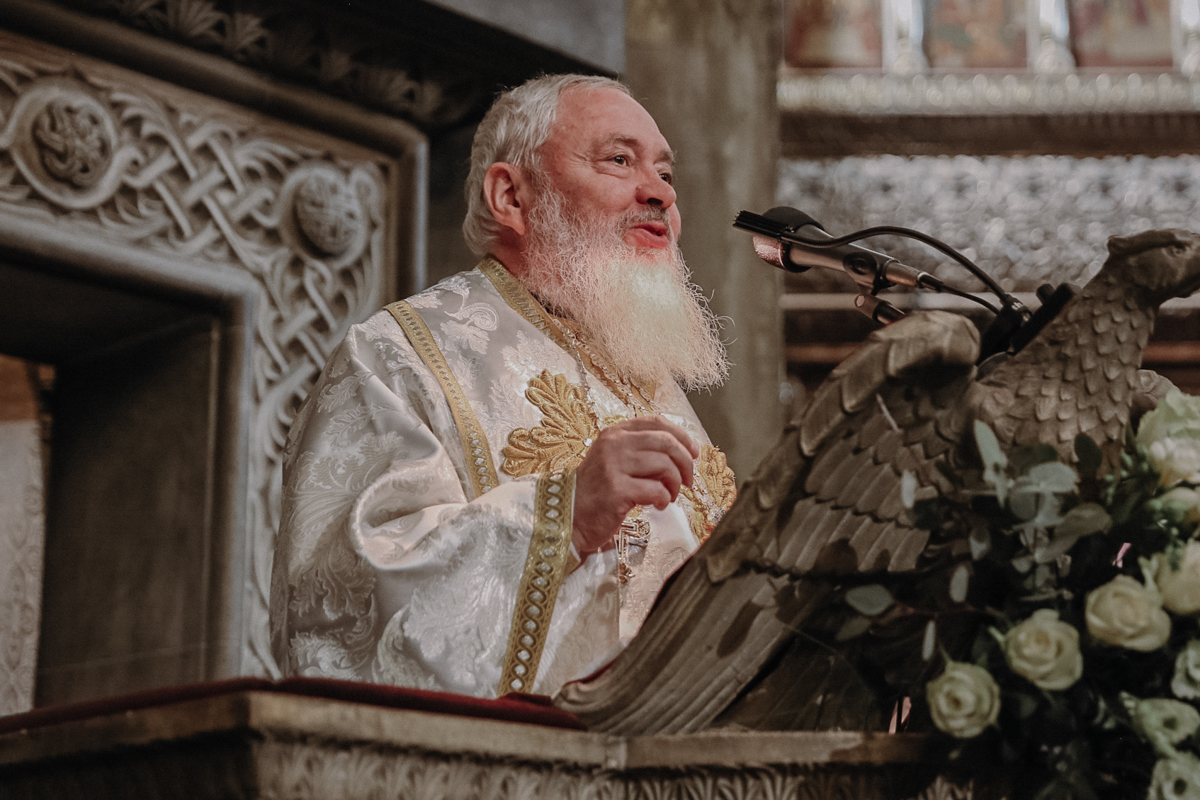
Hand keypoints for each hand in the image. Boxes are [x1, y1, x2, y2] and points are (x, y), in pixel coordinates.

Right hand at [571, 416, 699, 557]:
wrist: (569, 515)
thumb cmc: (596, 491)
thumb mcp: (615, 462)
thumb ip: (642, 454)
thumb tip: (681, 456)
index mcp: (615, 433)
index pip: (656, 423)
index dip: (681, 436)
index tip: (693, 452)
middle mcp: (614, 444)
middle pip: (666, 442)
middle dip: (685, 462)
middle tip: (687, 480)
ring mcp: (614, 466)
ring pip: (664, 465)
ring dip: (674, 483)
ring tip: (669, 496)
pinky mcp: (617, 489)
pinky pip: (656, 490)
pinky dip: (664, 498)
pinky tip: (659, 505)